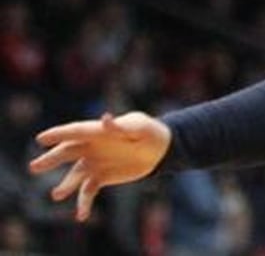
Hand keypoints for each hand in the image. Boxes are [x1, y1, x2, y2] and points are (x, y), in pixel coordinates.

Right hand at [30, 111, 171, 221]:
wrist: (159, 150)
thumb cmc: (149, 132)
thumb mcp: (139, 127)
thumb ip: (120, 127)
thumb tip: (104, 119)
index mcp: (98, 131)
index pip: (75, 132)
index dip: (58, 134)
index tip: (41, 139)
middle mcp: (91, 147)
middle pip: (66, 153)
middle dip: (50, 159)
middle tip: (34, 167)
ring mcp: (93, 163)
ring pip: (74, 175)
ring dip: (66, 185)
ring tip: (57, 194)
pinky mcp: (100, 178)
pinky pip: (87, 192)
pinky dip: (83, 203)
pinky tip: (81, 215)